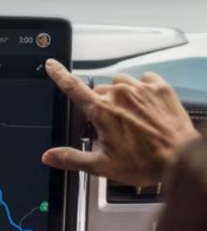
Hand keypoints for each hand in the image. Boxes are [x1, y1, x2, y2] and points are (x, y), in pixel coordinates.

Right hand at [42, 59, 200, 185]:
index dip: (59, 74)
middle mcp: (119, 94)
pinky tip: (145, 105)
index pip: (73, 87)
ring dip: (120, 94)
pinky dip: (141, 89)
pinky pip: (144, 79)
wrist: (182, 159)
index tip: (52, 65)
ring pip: (120, 82)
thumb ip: (71, 158)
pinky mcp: (160, 88)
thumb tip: (49, 157)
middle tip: (112, 124)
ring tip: (129, 114)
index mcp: (101, 111)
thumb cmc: (144, 163)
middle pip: (99, 90)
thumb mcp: (102, 165)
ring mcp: (141, 89)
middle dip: (100, 103)